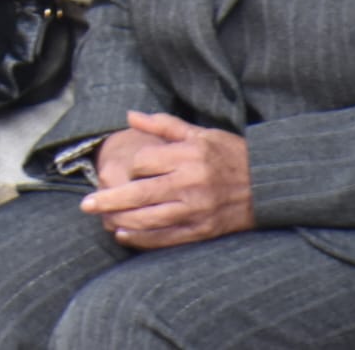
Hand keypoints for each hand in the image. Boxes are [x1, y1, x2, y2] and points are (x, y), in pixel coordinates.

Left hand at [80, 111, 253, 249]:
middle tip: (85, 204)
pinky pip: (166, 238)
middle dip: (109, 200)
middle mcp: (190, 183)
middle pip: (139, 193)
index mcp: (188, 155)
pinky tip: (124, 235)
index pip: (144, 162)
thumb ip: (163, 125)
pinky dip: (143, 238)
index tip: (132, 169)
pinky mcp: (202, 230)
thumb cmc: (230, 154)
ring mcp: (196, 209)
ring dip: (121, 220)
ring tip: (102, 219)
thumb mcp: (200, 133)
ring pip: (149, 218)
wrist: (269, 185)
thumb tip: (130, 115)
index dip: (132, 166)